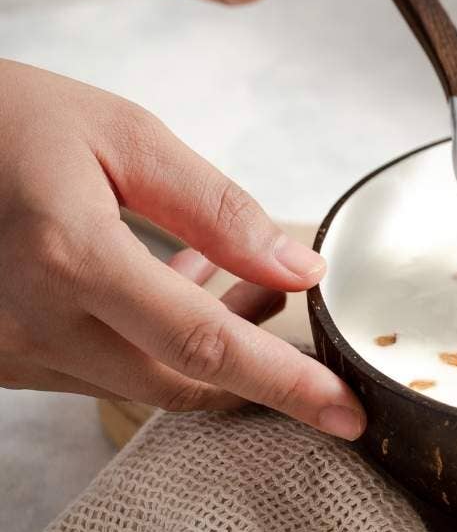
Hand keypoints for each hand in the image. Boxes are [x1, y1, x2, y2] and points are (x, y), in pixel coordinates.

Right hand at [0, 60, 364, 439]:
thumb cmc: (15, 119)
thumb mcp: (128, 139)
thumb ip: (217, 210)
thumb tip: (296, 267)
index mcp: (70, 258)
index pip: (204, 345)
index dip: (286, 383)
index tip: (346, 412)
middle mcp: (34, 322)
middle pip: (180, 380)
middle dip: (253, 357)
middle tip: (283, 297)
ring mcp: (9, 350)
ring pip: (143, 380)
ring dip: (204, 343)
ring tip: (230, 273)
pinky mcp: (2, 357)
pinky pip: (101, 370)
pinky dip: (154, 341)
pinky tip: (170, 281)